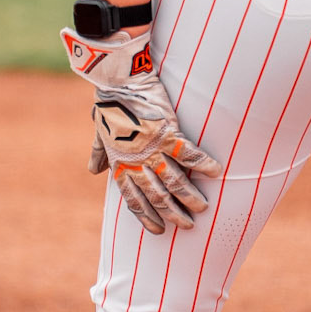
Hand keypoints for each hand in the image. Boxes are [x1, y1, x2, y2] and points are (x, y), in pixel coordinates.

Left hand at [60, 28, 220, 234]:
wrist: (118, 81)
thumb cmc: (109, 104)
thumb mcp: (99, 132)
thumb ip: (99, 152)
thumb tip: (93, 170)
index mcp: (120, 164)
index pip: (134, 200)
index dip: (147, 216)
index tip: (159, 230)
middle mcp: (136, 162)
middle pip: (157, 196)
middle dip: (173, 214)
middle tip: (187, 226)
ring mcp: (152, 149)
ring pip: (174, 181)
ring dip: (189, 197)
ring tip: (202, 208)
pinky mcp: (167, 133)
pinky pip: (188, 154)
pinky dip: (203, 164)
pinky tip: (217, 172)